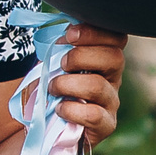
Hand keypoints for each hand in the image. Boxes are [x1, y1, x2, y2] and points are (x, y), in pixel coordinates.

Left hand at [53, 25, 127, 145]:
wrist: (39, 126)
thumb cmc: (48, 89)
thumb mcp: (51, 62)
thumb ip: (60, 44)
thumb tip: (64, 29)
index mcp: (102, 58)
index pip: (116, 38)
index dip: (95, 32)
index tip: (70, 34)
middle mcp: (112, 79)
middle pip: (114, 58)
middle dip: (81, 56)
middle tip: (61, 64)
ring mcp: (110, 103)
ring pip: (98, 86)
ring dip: (67, 84)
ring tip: (52, 88)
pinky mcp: (105, 126)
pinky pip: (94, 115)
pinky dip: (71, 109)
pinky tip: (59, 109)